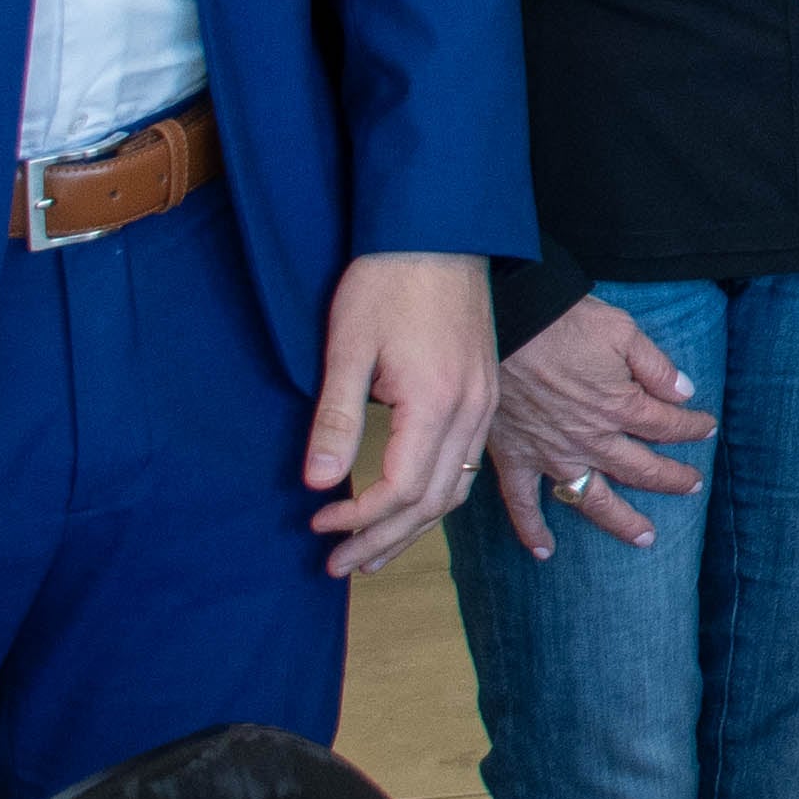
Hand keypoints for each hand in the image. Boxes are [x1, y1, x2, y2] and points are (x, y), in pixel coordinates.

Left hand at [305, 250, 498, 578]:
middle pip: (433, 502)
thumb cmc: (388, 282)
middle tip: (337, 566)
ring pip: (455, 490)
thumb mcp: (347, 347)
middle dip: (383, 540)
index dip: (358, 519)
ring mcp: (483, 405)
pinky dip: (434, 499)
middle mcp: (471, 412)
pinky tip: (408, 508)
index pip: (401, 489)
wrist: (441, 232)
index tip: (317, 525)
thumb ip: (335, 419)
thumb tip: (314, 484)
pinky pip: (466, 466)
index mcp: (438, 402)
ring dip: (411, 528)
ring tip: (369, 555)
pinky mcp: (483, 395)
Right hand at [486, 297, 717, 555]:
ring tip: (644, 538)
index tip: (707, 428)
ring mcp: (552, 454)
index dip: (692, 427)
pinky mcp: (515, 458)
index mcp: (620, 407)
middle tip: (692, 487)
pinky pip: (522, 503)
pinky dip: (531, 529)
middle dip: (672, 479)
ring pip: (593, 499)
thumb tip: (685, 391)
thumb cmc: (564, 322)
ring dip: (620, 521)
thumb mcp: (623, 331)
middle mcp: (591, 439)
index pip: (667, 425)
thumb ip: (656, 366)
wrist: (506, 323)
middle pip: (641, 469)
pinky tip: (544, 552)